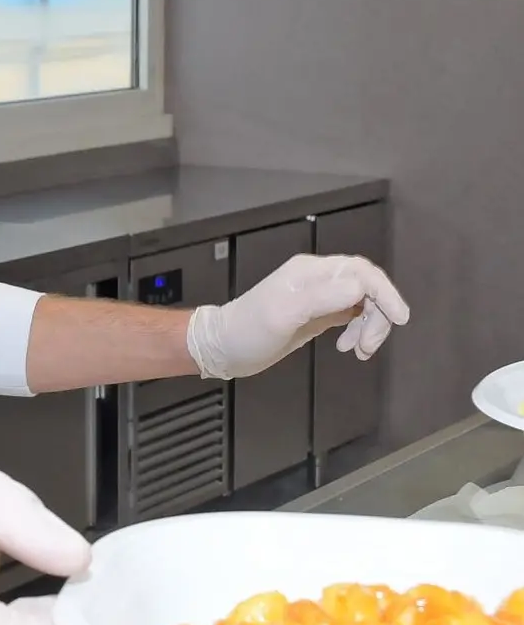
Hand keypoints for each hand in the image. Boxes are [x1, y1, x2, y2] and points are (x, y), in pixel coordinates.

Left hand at [186, 254, 409, 381]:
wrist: (224, 348)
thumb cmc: (247, 331)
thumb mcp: (283, 314)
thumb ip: (320, 299)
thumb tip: (360, 288)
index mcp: (310, 273)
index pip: (361, 273)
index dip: (385, 293)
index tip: (399, 318)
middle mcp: (317, 280)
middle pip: (366, 287)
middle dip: (377, 316)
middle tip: (368, 347)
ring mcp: (318, 296)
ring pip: (362, 303)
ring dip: (370, 326)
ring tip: (359, 351)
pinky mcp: (317, 313)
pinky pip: (351, 315)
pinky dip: (358, 330)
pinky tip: (350, 347)